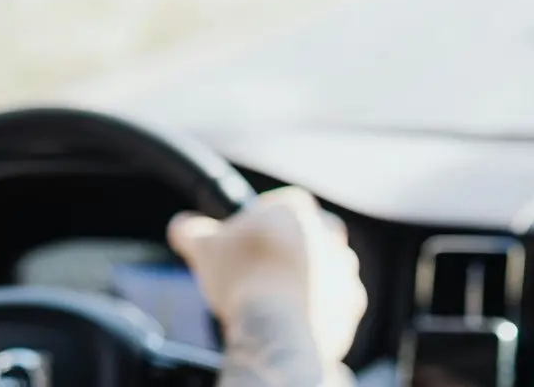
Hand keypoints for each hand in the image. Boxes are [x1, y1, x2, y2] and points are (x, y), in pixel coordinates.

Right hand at [168, 187, 365, 372]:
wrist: (277, 330)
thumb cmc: (242, 279)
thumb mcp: (202, 246)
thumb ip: (190, 229)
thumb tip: (182, 226)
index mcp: (297, 209)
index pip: (281, 204)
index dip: (260, 221)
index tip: (246, 241)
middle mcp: (330, 234)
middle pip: (307, 234)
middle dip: (288, 248)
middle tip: (261, 268)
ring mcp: (345, 271)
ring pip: (324, 267)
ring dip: (306, 278)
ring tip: (274, 297)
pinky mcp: (352, 305)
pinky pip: (334, 301)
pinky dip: (317, 307)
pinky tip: (292, 317)